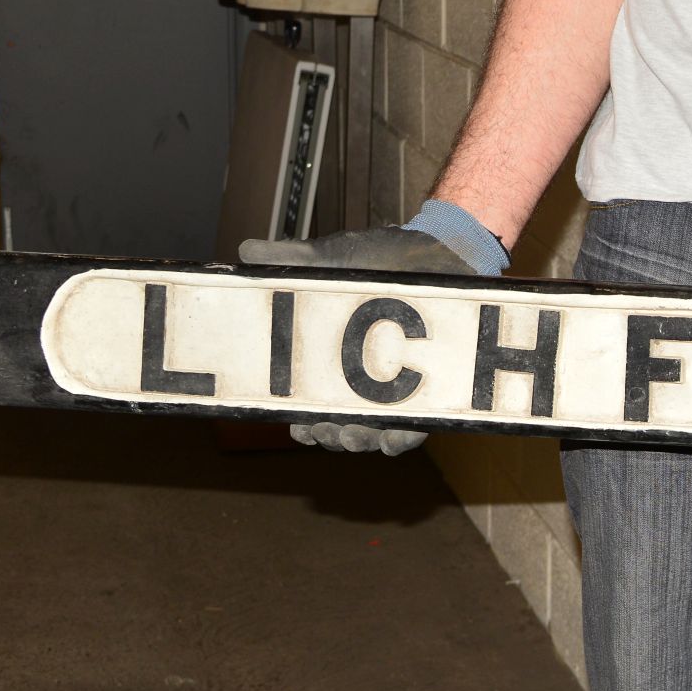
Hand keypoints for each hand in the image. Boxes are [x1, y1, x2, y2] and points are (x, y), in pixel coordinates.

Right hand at [238, 226, 478, 455]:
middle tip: (320, 429)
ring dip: (357, 440)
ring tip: (349, 435)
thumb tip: (246, 251)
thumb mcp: (334, 259)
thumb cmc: (386, 259)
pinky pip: (416, 426)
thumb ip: (293, 260)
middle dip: (326, 433)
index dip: (299, 418)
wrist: (445, 250)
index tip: (295, 425)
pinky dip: (400, 439)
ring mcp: (397, 385)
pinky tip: (388, 440)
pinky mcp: (432, 388)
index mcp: (331, 356)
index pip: (308, 400)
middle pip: (337, 422)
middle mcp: (362, 377)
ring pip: (371, 430)